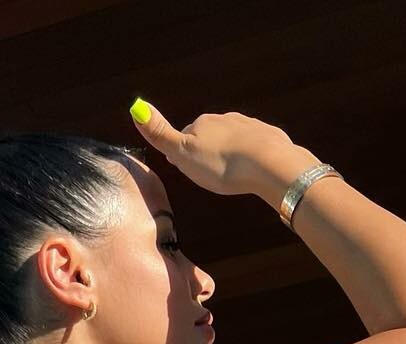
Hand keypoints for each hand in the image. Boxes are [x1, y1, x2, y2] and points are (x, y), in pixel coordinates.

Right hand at [128, 100, 303, 200]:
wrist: (268, 164)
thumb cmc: (222, 164)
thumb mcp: (183, 153)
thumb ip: (160, 133)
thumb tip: (136, 107)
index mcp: (202, 123)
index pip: (186, 136)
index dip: (183, 153)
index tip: (185, 167)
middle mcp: (225, 119)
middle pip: (210, 137)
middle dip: (208, 153)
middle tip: (209, 174)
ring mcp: (249, 126)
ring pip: (233, 141)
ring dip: (230, 155)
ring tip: (232, 175)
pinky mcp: (269, 137)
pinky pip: (256, 147)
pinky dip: (252, 157)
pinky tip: (253, 170)